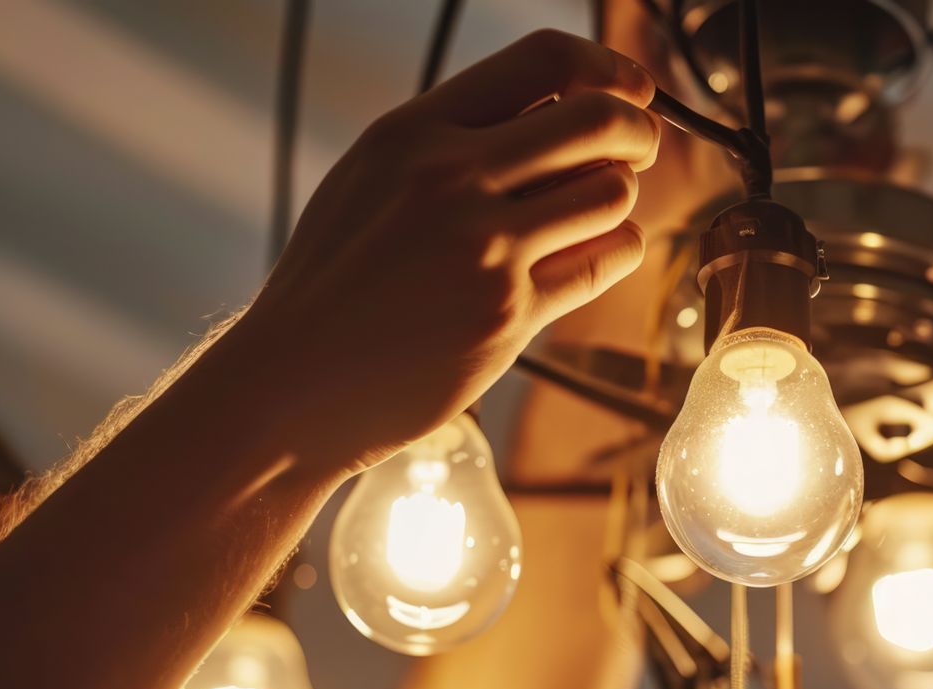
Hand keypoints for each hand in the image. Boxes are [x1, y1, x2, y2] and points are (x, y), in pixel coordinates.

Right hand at [239, 30, 660, 466]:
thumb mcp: (371, 182)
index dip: (606, 69)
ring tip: (588, 218)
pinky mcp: (509, 314)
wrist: (293, 386)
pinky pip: (606, 260)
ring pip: (612, 193)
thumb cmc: (334, 286)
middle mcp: (451, 178)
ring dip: (617, 201)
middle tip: (640, 150)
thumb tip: (560, 109)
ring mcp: (484, 248)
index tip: (633, 90)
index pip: (543, 59)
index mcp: (414, 132)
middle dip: (637, 132)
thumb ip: (452, 142)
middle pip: (597, 120)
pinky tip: (588, 258)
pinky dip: (612, 253)